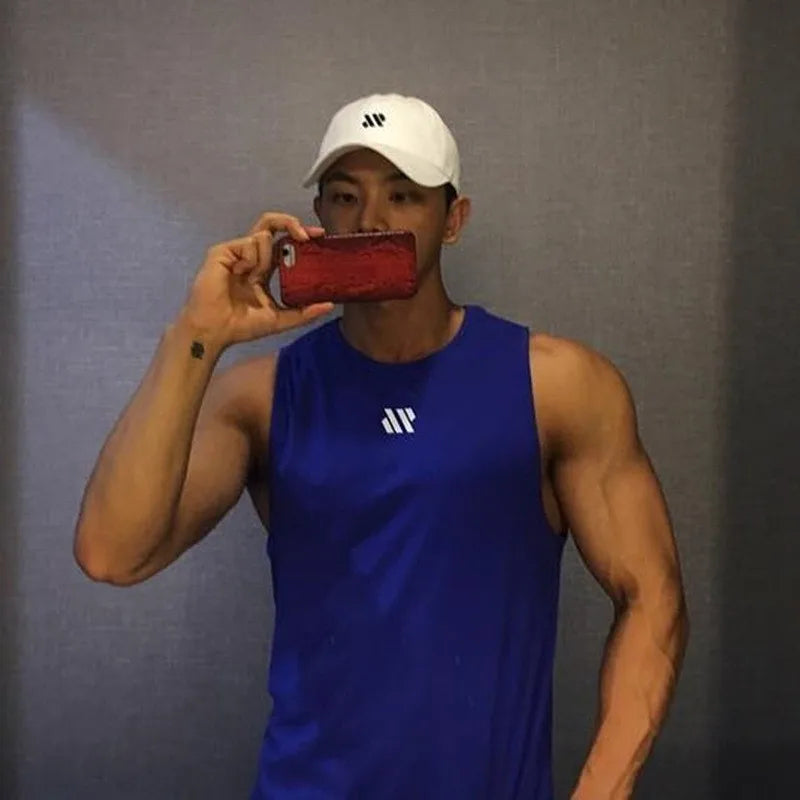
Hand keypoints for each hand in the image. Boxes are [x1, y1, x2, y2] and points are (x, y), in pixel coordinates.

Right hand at [180, 212, 333, 349]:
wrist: (215, 331)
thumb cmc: (241, 326)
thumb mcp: (280, 319)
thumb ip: (304, 313)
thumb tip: (330, 305)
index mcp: (263, 268)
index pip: (284, 243)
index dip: (300, 235)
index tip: (320, 236)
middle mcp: (250, 257)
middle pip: (272, 224)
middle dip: (291, 222)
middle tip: (307, 235)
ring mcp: (236, 252)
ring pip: (262, 235)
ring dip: (265, 258)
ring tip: (253, 279)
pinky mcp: (222, 251)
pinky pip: (248, 243)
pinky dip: (252, 259)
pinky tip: (241, 275)